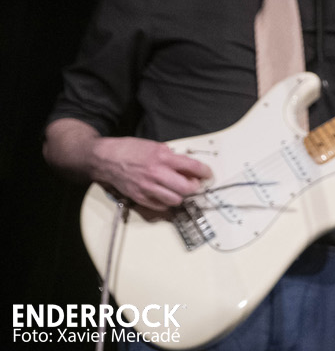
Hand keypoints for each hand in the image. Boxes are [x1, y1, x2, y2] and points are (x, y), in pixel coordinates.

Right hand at [91, 136, 212, 211]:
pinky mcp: (140, 198)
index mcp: (163, 157)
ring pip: (176, 200)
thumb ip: (173, 157)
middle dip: (195, 187)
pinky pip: (161, 206)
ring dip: (181, 196)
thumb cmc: (130, 150)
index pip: (193, 167)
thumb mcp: (156, 147)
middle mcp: (157, 174)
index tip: (208, 174)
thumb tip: (188, 167)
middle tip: (195, 184)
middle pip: (187, 188)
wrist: (106, 159)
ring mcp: (147, 188)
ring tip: (179, 190)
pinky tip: (165, 195)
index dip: (205, 172)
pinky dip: (167, 202)